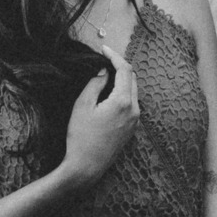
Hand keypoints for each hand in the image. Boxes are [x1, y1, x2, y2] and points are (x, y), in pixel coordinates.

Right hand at [61, 42, 139, 185]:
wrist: (86, 168)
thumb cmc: (80, 137)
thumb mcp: (82, 106)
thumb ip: (95, 83)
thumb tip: (104, 70)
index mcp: (123, 101)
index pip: (125, 69)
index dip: (114, 56)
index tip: (103, 49)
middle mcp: (134, 110)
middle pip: (132, 78)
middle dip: (120, 66)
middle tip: (104, 59)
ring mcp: (135, 121)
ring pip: (133, 91)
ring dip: (123, 79)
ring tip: (106, 74)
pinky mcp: (132, 129)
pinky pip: (132, 103)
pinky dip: (124, 93)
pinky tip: (110, 93)